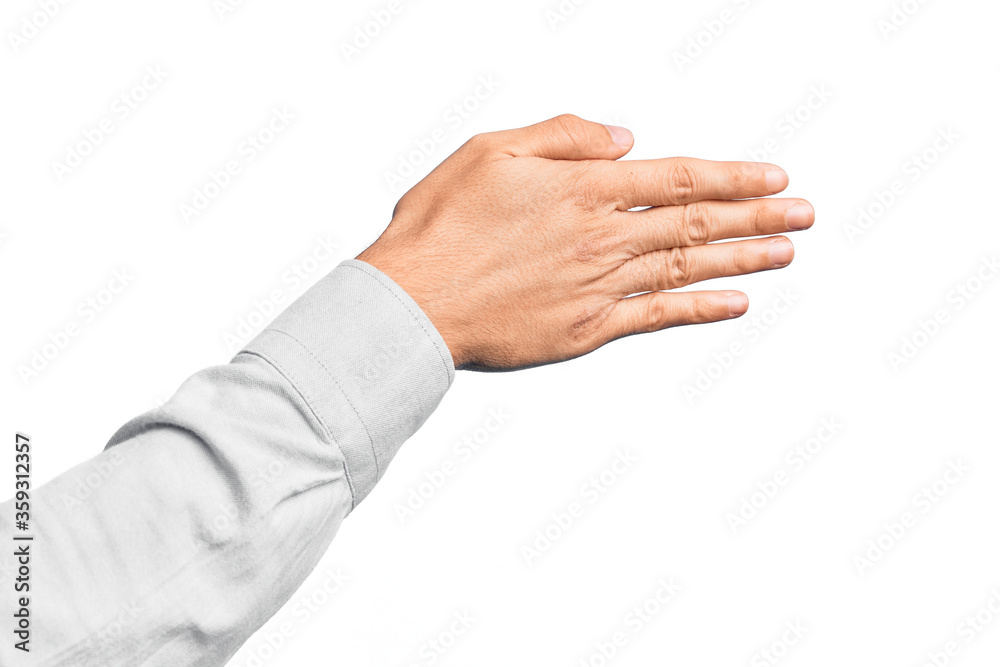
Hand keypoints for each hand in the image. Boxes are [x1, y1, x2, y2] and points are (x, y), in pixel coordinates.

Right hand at [357, 114, 813, 369]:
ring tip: (785, 252)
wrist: (413, 302)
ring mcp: (600, 286)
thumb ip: (563, 136)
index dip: (735, 178)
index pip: (680, 178)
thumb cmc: (442, 227)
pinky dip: (700, 309)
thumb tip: (623, 139)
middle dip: (759, 217)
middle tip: (804, 215)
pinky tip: (734, 304)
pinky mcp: (587, 328)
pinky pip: (658, 317)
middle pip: (698, 222)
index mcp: (584, 189)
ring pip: (688, 266)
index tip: (775, 178)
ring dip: (743, 257)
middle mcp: (604, 236)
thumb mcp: (491, 150)